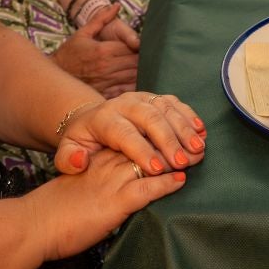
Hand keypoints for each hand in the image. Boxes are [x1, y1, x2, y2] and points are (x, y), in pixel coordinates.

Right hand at [27, 149, 184, 260]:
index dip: (160, 134)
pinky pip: (147, 189)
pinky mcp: (115, 203)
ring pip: (152, 162)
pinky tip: (181, 181)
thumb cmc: (58, 210)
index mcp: (101, 156)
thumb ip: (103, 176)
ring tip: (197, 157)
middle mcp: (109, 163)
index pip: (136, 137)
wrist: (35, 225)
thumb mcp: (83, 184)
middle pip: (149, 145)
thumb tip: (125, 178)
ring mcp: (112, 181)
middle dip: (176, 142)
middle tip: (199, 143)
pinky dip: (166, 184)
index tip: (180, 134)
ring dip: (177, 159)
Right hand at [52, 3, 139, 96]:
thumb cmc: (69, 52)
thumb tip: (116, 5)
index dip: (142, 46)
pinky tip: (137, 81)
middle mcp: (106, 67)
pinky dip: (134, 86)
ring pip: (134, 77)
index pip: (132, 47)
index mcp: (104, 50)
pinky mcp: (104, 93)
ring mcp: (106, 82)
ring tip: (147, 67)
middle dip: (144, 58)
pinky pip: (126, 91)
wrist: (54, 74)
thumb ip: (101, 19)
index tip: (146, 44)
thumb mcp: (83, 33)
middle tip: (150, 55)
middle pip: (136, 63)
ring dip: (142, 72)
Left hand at [53, 90, 206, 178]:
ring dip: (184, 129)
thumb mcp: (67, 151)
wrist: (91, 118)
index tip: (158, 170)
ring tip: (198, 149)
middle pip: (150, 118)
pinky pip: (175, 102)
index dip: (142, 150)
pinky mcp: (155, 97)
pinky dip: (189, 116)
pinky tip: (201, 132)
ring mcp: (142, 98)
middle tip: (184, 162)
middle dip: (169, 141)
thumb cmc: (83, 141)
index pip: (125, 133)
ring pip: (166, 109)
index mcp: (103, 118)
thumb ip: (68, 160)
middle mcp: (124, 103)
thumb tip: (81, 161)